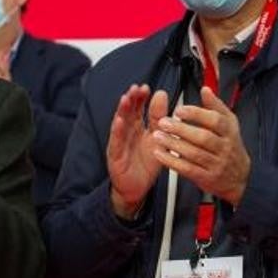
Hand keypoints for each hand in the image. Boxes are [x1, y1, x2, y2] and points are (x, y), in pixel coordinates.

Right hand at [107, 86, 169, 218]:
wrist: (137, 189)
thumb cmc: (145, 165)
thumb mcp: (157, 139)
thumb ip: (158, 119)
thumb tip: (161, 95)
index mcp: (137, 128)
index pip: (137, 109)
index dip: (140, 98)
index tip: (146, 88)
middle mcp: (126, 133)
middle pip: (127, 113)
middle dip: (131, 100)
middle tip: (136, 88)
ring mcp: (119, 144)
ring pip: (120, 124)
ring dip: (122, 111)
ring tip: (126, 99)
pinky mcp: (115, 156)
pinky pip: (116, 143)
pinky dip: (117, 132)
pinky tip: (119, 121)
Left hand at [151, 87, 250, 204]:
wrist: (239, 178)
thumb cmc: (230, 147)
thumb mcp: (229, 124)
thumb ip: (216, 106)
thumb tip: (205, 89)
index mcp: (229, 131)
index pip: (215, 120)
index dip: (196, 114)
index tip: (179, 110)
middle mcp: (225, 148)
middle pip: (204, 137)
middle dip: (181, 129)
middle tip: (164, 122)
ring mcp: (216, 164)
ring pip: (194, 154)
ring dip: (174, 144)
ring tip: (158, 136)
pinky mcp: (207, 178)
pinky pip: (188, 169)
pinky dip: (172, 161)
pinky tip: (160, 153)